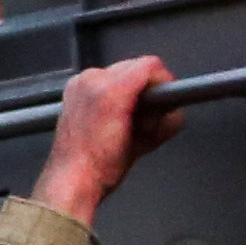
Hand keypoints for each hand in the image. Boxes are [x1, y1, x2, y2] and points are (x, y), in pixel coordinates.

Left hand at [29, 59, 177, 222]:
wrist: (72, 178)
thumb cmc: (103, 165)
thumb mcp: (148, 140)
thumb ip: (168, 116)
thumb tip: (173, 105)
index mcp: (110, 89)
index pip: (151, 66)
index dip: (165, 84)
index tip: (166, 101)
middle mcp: (91, 80)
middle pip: (137, 67)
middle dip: (147, 89)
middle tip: (146, 117)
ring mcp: (79, 83)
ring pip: (122, 73)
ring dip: (131, 92)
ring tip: (127, 120)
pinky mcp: (73, 91)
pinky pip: (105, 81)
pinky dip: (115, 94)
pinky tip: (114, 118)